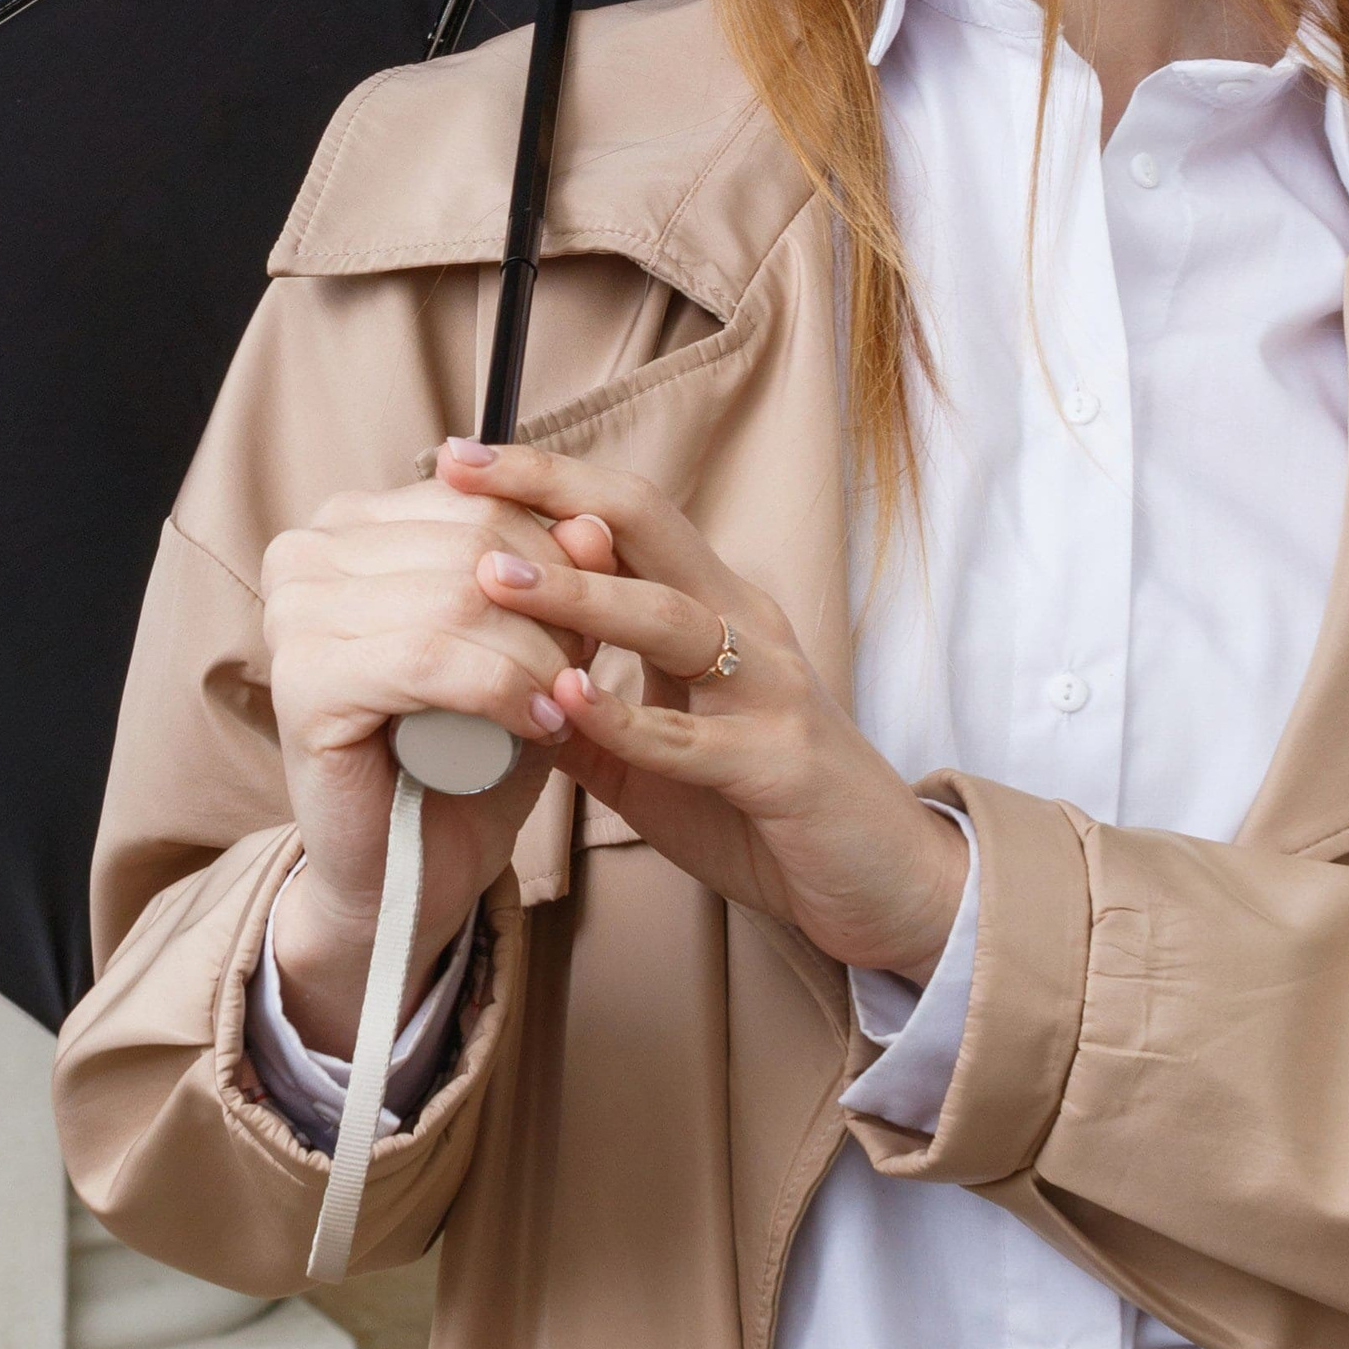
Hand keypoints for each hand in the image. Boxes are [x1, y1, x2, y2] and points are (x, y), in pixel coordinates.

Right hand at [260, 476, 616, 1053]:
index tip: (598, 610)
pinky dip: (502, 689)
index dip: (557, 551)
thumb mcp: (525, 647)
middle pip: (472, 540)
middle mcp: (305, 554)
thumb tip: (594, 523)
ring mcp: (294, 615)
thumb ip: (554, 581)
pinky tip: (539, 724)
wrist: (408, 873)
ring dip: (538, 654)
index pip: (478, 499)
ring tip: (566, 702)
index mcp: (347, 524)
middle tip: (585, 669)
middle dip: (554, 603)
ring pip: (459, 596)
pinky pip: (430, 658)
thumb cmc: (465, 753)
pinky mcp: (303, 683)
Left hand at [446, 438, 967, 983]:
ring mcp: (770, 691)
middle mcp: (745, 625)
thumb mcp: (657, 757)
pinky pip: (695, 736)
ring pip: (670, 616)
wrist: (890, 888)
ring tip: (491, 578)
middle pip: (648, 524)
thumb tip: (490, 690)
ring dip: (578, 594)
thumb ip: (585, 717)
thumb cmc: (767, 813)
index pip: (625, 516)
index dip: (546, 480)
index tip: (458, 460)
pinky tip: (565, 700)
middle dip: (552, 491)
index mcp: (714, 608)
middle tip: (463, 473)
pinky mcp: (782, 767)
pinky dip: (628, 717)